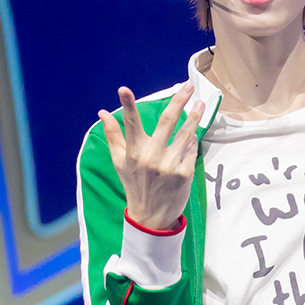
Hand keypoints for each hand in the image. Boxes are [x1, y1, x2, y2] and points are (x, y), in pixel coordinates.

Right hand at [98, 83, 203, 229]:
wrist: (151, 217)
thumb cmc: (135, 185)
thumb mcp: (120, 162)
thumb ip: (113, 136)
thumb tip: (103, 113)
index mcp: (133, 153)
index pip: (129, 125)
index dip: (127, 106)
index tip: (123, 89)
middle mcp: (150, 158)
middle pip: (166, 122)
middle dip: (178, 101)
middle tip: (188, 87)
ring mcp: (168, 166)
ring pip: (185, 134)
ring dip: (194, 117)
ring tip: (200, 105)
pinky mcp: (183, 174)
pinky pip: (191, 150)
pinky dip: (192, 141)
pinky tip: (192, 136)